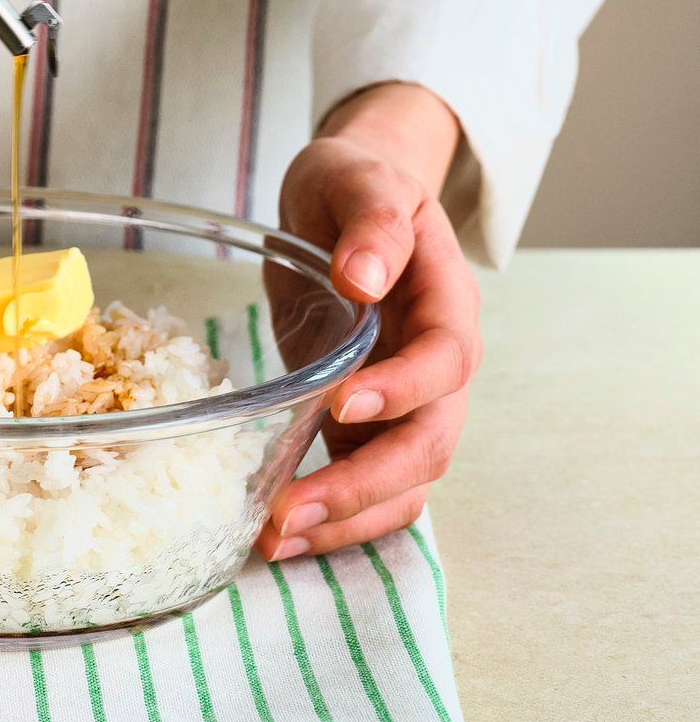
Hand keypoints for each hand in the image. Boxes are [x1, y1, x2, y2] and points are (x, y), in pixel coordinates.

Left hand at [256, 82, 480, 561]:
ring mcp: (406, 405)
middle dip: (362, 484)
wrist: (350, 204)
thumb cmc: (355, 186)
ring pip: (403, 483)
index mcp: (447, 304)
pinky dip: (333, 519)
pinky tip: (277, 534)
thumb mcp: (360, 180)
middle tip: (291, 511)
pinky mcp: (367, 426)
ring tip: (275, 541)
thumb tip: (366, 274)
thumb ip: (372, 222)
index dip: (402, 389)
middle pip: (428, 444)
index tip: (342, 401)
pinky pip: (368, 487)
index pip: (445, 361)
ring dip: (346, 519)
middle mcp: (438, 368)